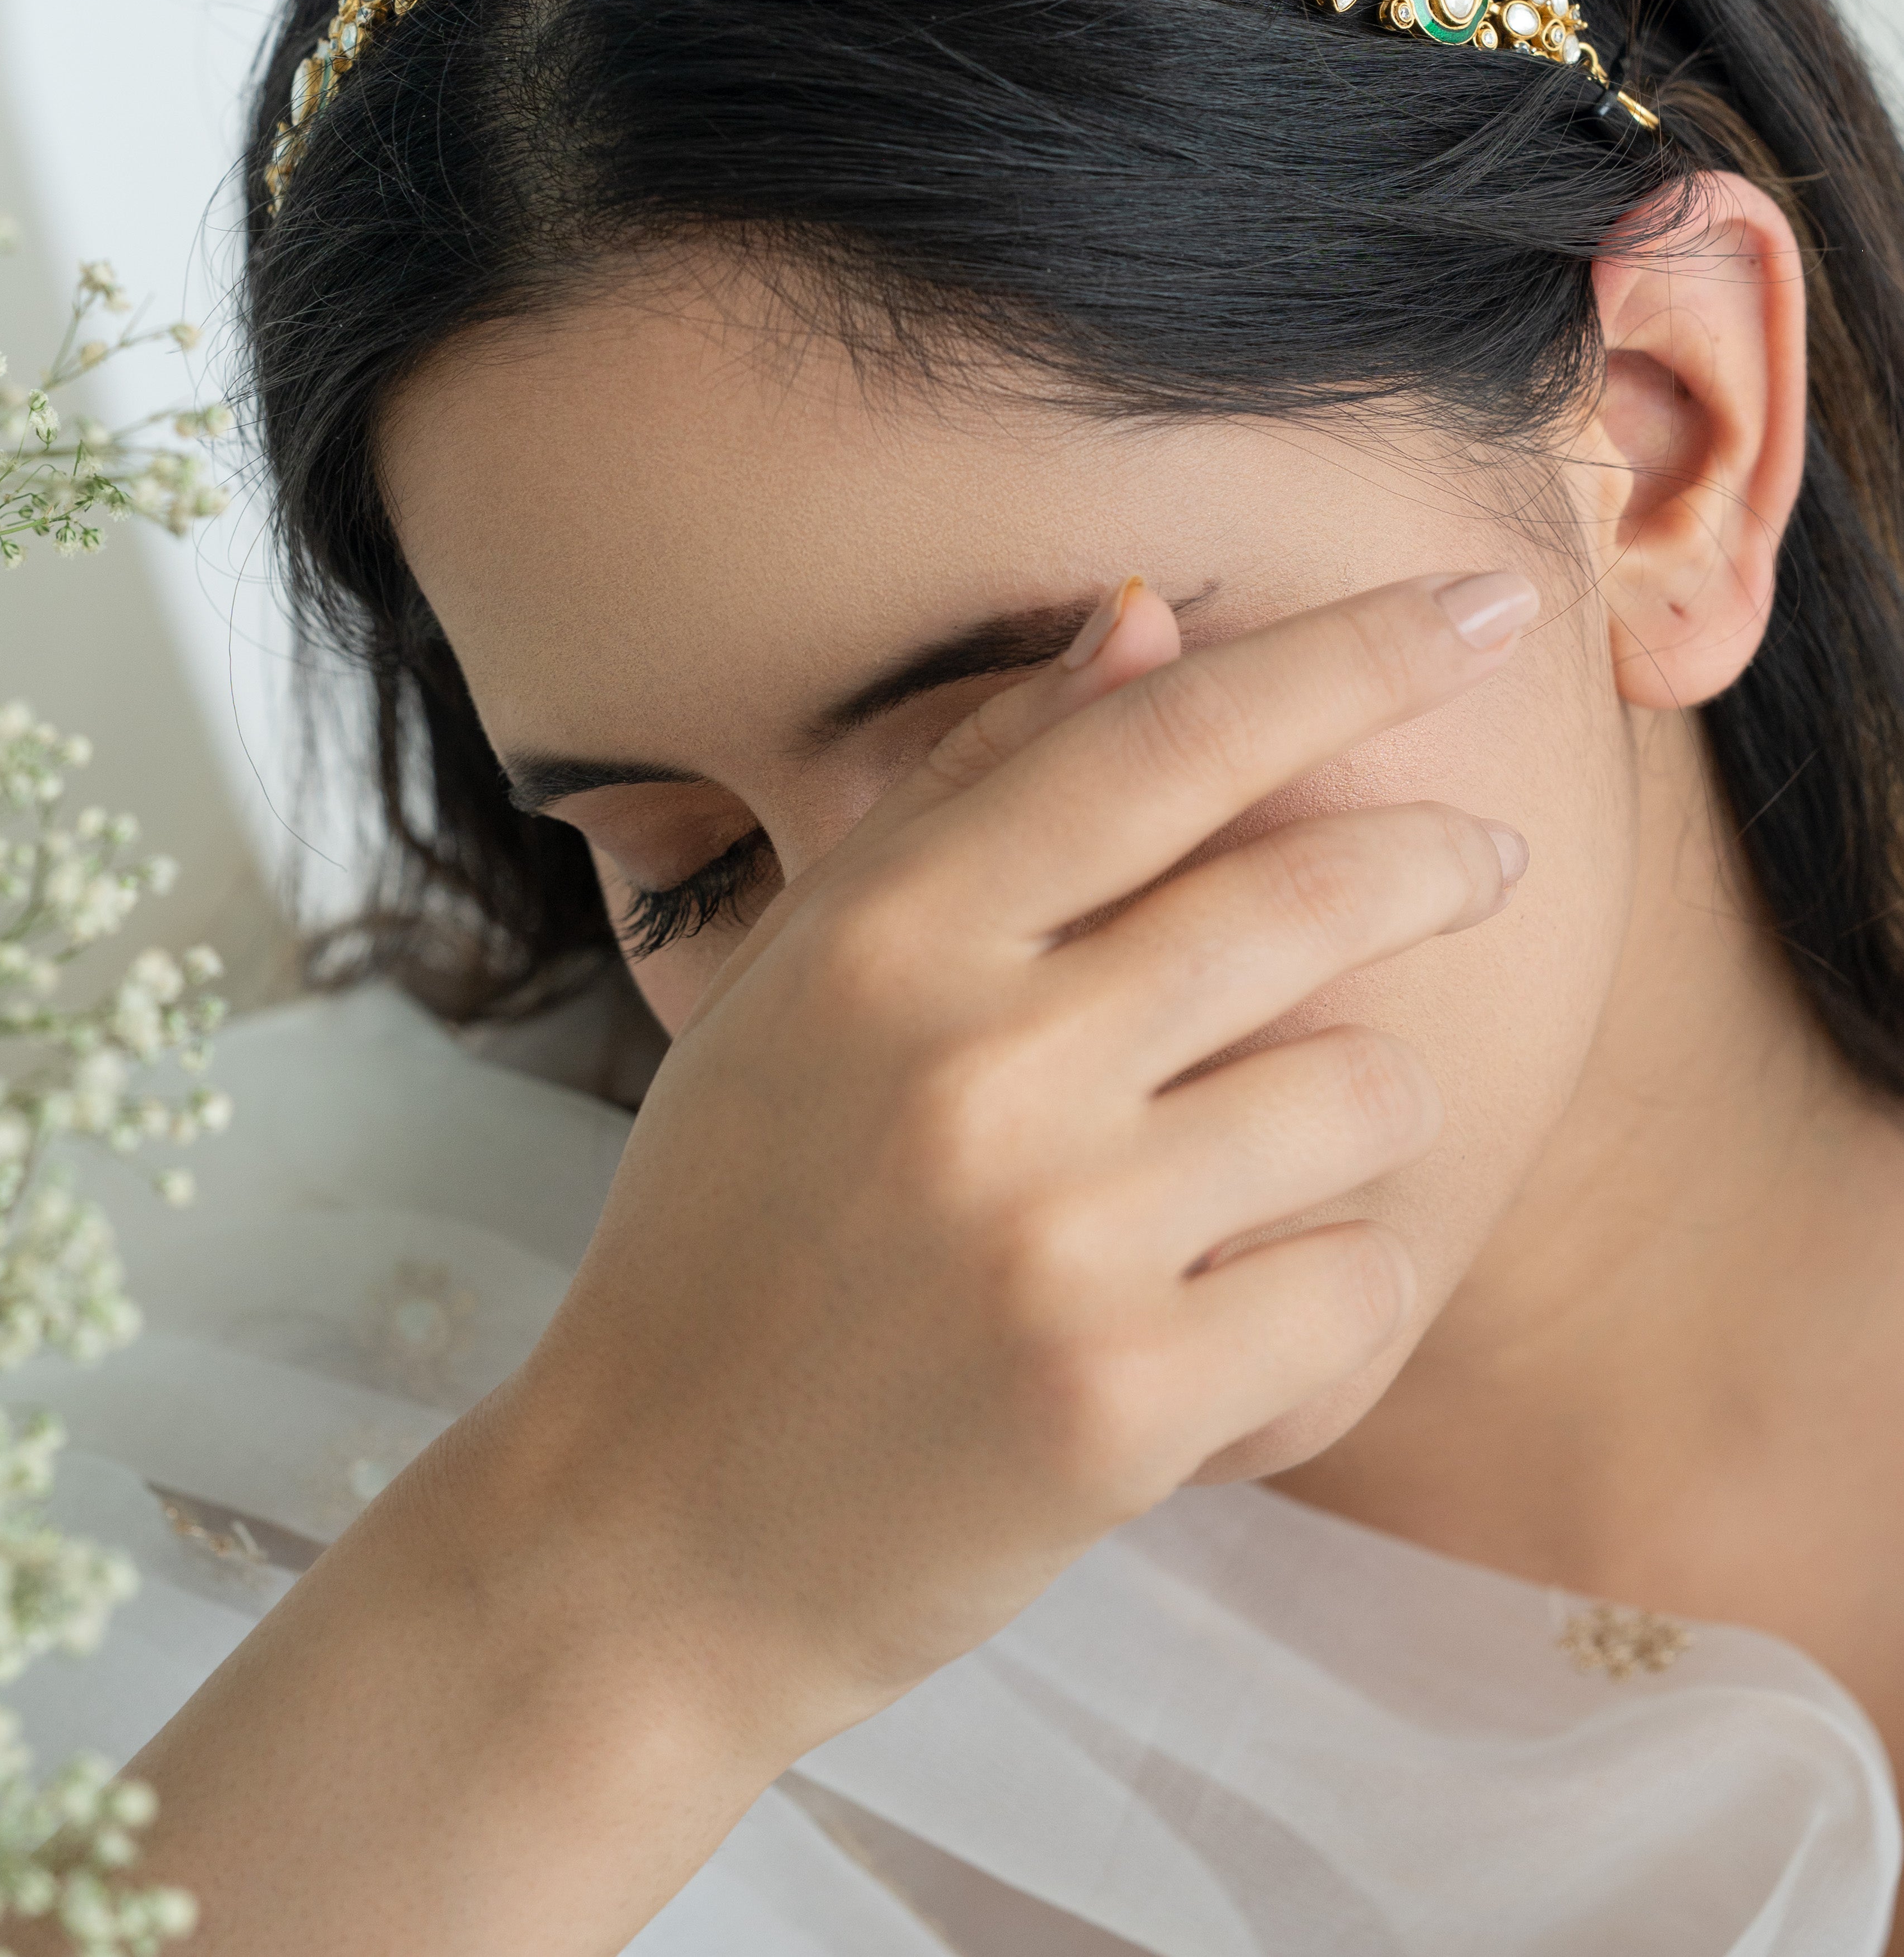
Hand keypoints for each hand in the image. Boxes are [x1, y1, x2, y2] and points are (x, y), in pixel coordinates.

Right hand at [519, 567, 1534, 1754]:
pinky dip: (1327, 1296)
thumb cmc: (737, 1228)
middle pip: (1307, 892)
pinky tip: (1228, 1319)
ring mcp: (1053, 1237)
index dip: (1350, 654)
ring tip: (1258, 1166)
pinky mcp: (1124, 1405)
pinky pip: (1356, 1285)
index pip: (1168, 740)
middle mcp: (975, 1063)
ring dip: (1352, 1115)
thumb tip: (1141, 622)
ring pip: (1362, 1092)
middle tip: (1483, 856)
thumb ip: (972, 792)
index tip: (1482, 600)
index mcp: (889, 937)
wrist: (651, 1532)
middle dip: (1435, 857)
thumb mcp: (811, 980)